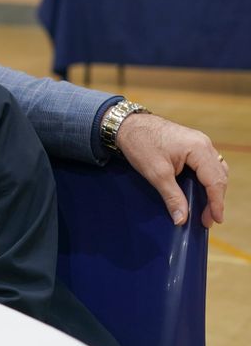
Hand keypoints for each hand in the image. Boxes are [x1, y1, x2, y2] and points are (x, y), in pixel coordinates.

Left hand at [116, 113, 227, 227]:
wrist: (126, 124)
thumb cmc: (140, 144)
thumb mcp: (156, 173)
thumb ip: (172, 196)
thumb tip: (181, 219)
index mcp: (198, 149)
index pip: (215, 181)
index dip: (216, 203)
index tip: (214, 221)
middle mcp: (204, 144)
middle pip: (219, 176)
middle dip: (215, 199)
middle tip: (207, 219)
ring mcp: (199, 143)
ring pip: (215, 171)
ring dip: (212, 190)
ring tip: (205, 209)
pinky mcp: (191, 144)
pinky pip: (206, 165)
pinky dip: (205, 180)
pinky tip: (199, 191)